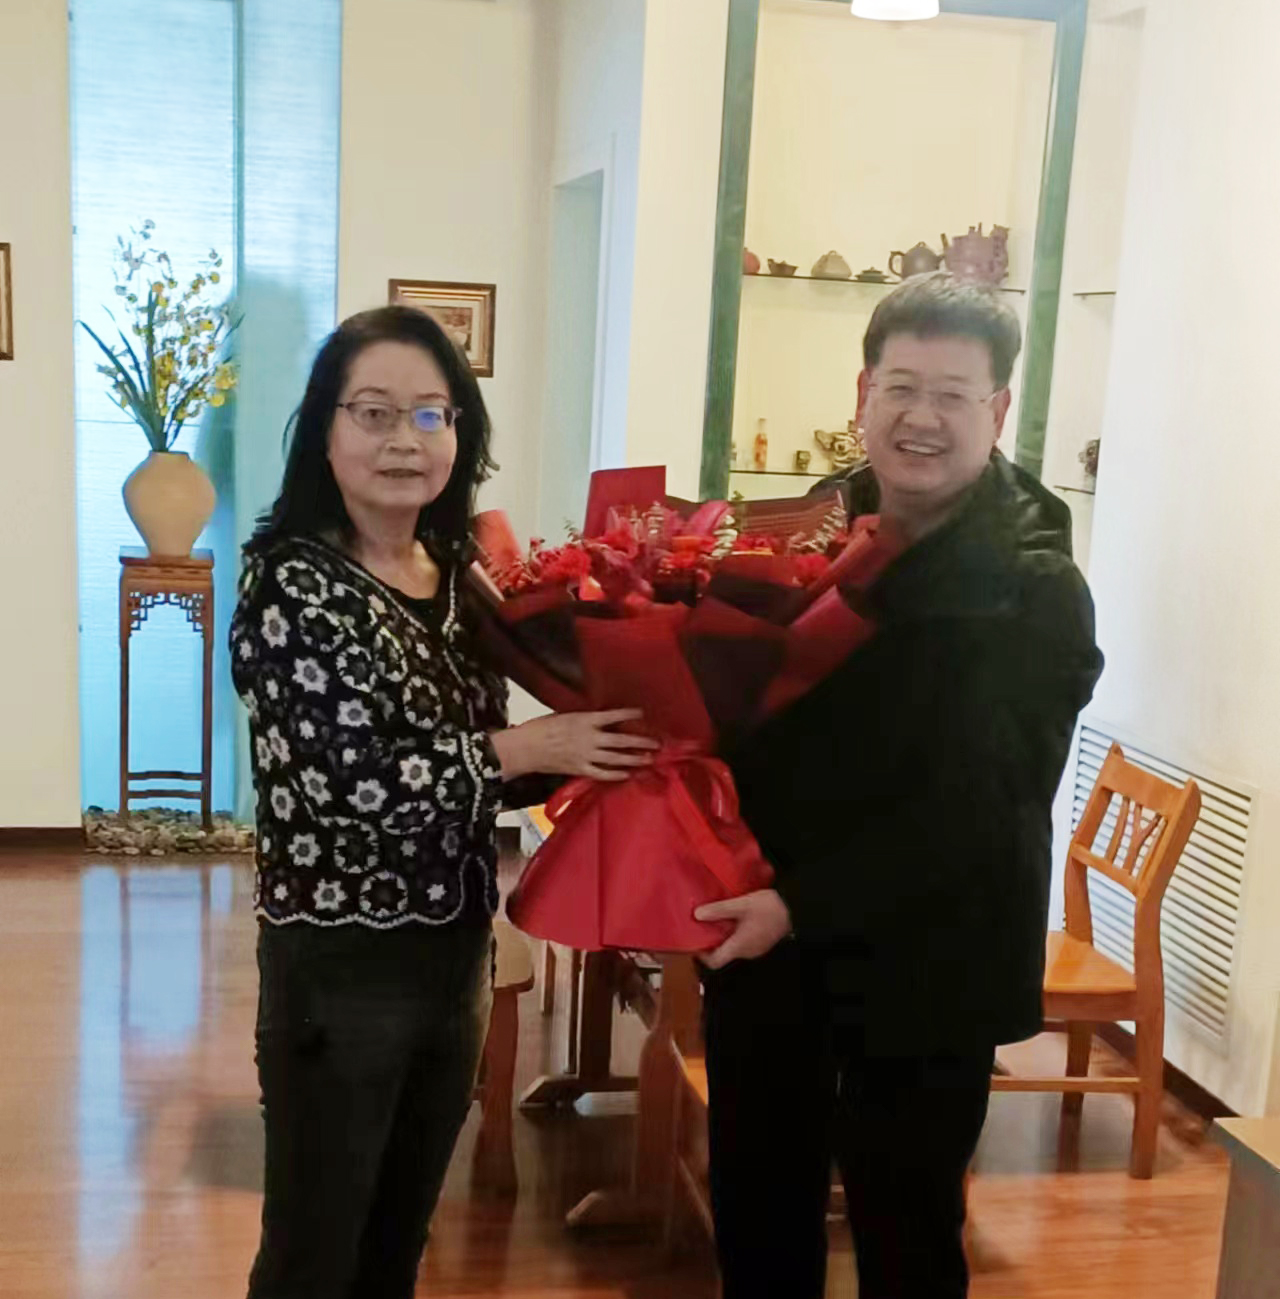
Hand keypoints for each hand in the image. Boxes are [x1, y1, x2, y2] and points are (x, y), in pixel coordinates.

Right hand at [492, 709, 659, 781]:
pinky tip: (627, 774)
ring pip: (616, 758)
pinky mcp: (580, 769)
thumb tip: (598, 720)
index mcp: (584, 720)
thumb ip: (583, 719)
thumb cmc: (541, 727)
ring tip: (649, 758)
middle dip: (641, 741)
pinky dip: (616, 774)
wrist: (525, 748)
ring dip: (634, 758)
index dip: (629, 714)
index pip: (613, 716)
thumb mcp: (564, 716)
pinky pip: (602, 773)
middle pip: (621, 739)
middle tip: (656, 743)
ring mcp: (586, 755)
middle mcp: (589, 737)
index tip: (642, 713)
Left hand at [695, 889, 791, 969]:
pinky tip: (730, 919)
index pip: (714, 962)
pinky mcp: (760, 942)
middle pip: (722, 954)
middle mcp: (746, 952)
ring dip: (721, 936)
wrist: (795, 908)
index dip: (701, 954)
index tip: (693, 940)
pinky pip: (741, 942)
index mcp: (739, 946)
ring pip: (732, 947)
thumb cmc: (769, 907)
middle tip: (700, 926)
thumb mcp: (741, 905)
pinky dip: (732, 934)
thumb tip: (697, 915)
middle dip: (710, 942)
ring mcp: (754, 949)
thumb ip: (719, 910)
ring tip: (713, 920)